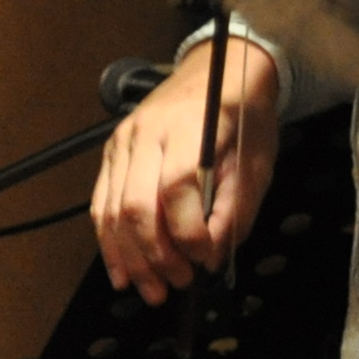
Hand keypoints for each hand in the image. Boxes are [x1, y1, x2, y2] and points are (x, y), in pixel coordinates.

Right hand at [95, 41, 282, 305]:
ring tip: (150, 289)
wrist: (219, 70)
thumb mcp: (257, 158)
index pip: (177, 187)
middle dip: (155, 255)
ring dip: (130, 258)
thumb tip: (213, 251)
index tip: (207, 257)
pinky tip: (122, 270)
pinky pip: (101, 204)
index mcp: (190, 128)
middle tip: (178, 283)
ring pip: (112, 210)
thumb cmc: (243, 114)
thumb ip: (236, 205)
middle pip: (137, 205)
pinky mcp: (112, 153)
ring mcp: (123, 143)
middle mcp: (147, 134)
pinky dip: (109, 242)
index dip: (189, 231)